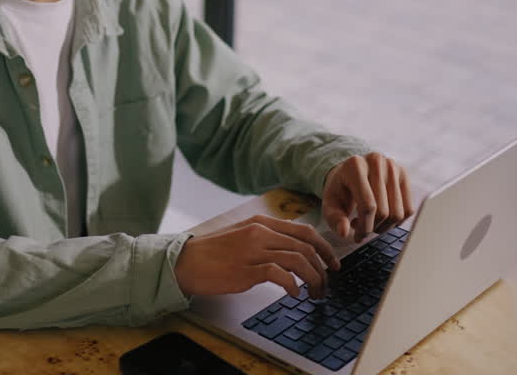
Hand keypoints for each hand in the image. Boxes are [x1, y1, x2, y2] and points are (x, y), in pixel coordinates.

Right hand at [173, 215, 338, 298]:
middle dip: (323, 267)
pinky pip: (281, 276)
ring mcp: (254, 250)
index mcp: (261, 222)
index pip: (305, 231)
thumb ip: (266, 237)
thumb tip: (292, 249)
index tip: (332, 262)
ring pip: (299, 260)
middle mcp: (260, 233)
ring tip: (315, 294)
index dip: (324, 247)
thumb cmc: (212, 251)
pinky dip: (294, 286)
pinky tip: (294, 294)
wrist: (185, 260)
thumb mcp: (242, 234)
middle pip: (306, 246)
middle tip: (327, 283)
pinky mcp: (247, 270)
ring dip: (313, 280)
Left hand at [322, 152, 412, 241]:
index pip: (368, 206)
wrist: (350, 173)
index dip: (364, 227)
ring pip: (398, 213)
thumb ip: (334, 219)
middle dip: (372, 228)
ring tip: (371, 222)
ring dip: (385, 227)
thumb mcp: (330, 204)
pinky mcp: (404, 174)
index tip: (357, 237)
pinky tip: (383, 218)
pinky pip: (408, 209)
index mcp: (355, 166)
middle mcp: (376, 162)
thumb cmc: (340, 189)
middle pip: (383, 211)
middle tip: (362, 229)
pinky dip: (396, 222)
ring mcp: (392, 167)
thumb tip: (343, 232)